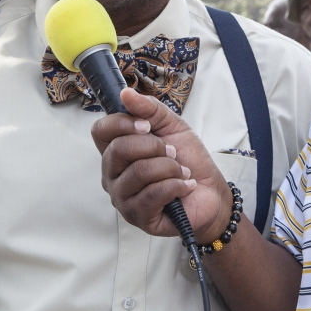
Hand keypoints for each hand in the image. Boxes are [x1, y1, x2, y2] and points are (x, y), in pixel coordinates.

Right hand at [91, 88, 233, 242]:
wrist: (210, 191)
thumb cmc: (187, 159)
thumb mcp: (172, 126)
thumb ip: (149, 109)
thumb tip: (125, 94)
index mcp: (116, 151)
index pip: (100, 131)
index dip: (122, 123)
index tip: (147, 125)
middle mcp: (112, 175)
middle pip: (119, 150)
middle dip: (154, 146)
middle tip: (172, 152)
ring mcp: (122, 198)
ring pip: (139, 172)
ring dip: (169, 167)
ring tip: (181, 171)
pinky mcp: (138, 216)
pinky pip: (153, 195)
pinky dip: (176, 185)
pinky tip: (185, 186)